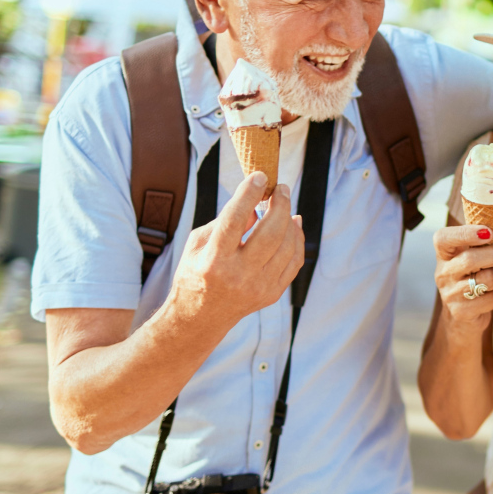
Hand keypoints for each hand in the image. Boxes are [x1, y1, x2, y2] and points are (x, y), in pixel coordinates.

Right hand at [170, 171, 304, 326]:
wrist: (200, 317)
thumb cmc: (195, 272)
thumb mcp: (198, 243)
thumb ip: (226, 221)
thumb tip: (257, 204)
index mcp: (214, 260)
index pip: (235, 220)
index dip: (249, 194)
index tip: (260, 176)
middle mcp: (238, 275)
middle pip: (271, 233)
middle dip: (280, 204)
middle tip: (281, 188)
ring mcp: (258, 287)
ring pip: (287, 246)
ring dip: (290, 220)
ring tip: (284, 205)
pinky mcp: (272, 294)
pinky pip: (294, 261)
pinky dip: (297, 240)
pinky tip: (292, 226)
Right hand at [433, 225, 492, 338]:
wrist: (462, 315)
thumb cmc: (472, 276)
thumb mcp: (469, 256)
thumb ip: (480, 241)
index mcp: (444, 255)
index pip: (443, 238)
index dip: (466, 233)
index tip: (489, 232)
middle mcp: (443, 273)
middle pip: (471, 258)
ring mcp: (450, 294)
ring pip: (487, 279)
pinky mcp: (462, 312)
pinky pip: (492, 298)